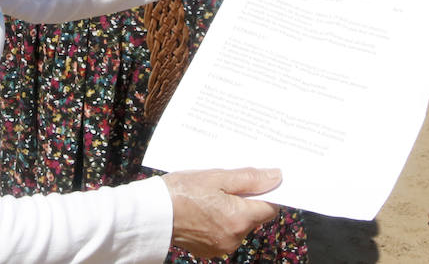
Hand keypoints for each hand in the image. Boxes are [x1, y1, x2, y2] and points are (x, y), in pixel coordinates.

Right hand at [164, 168, 281, 257]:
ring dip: (231, 210)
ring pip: (238, 224)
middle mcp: (234, 238)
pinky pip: (224, 233)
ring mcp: (221, 246)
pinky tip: (204, 209)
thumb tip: (276, 177)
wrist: (152, 213)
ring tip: (210, 196)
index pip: (270, 207)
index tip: (256, 181)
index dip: (266, 192)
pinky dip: (219, 221)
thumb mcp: (217, 177)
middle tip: (225, 183)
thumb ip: (249, 178)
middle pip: (253, 216)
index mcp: (239, 218)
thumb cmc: (181, 192)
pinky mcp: (209, 250)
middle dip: (244, 199)